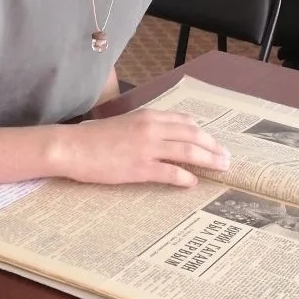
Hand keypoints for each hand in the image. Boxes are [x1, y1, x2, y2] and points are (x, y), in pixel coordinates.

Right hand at [52, 110, 229, 186]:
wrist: (72, 147)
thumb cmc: (92, 137)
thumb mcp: (123, 124)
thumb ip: (144, 127)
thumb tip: (162, 136)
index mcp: (148, 116)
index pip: (184, 122)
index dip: (203, 132)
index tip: (213, 141)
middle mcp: (152, 128)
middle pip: (193, 136)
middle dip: (213, 146)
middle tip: (227, 156)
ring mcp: (147, 148)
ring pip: (188, 152)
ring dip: (208, 160)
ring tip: (221, 168)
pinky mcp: (140, 167)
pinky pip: (170, 172)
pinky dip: (185, 177)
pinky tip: (193, 182)